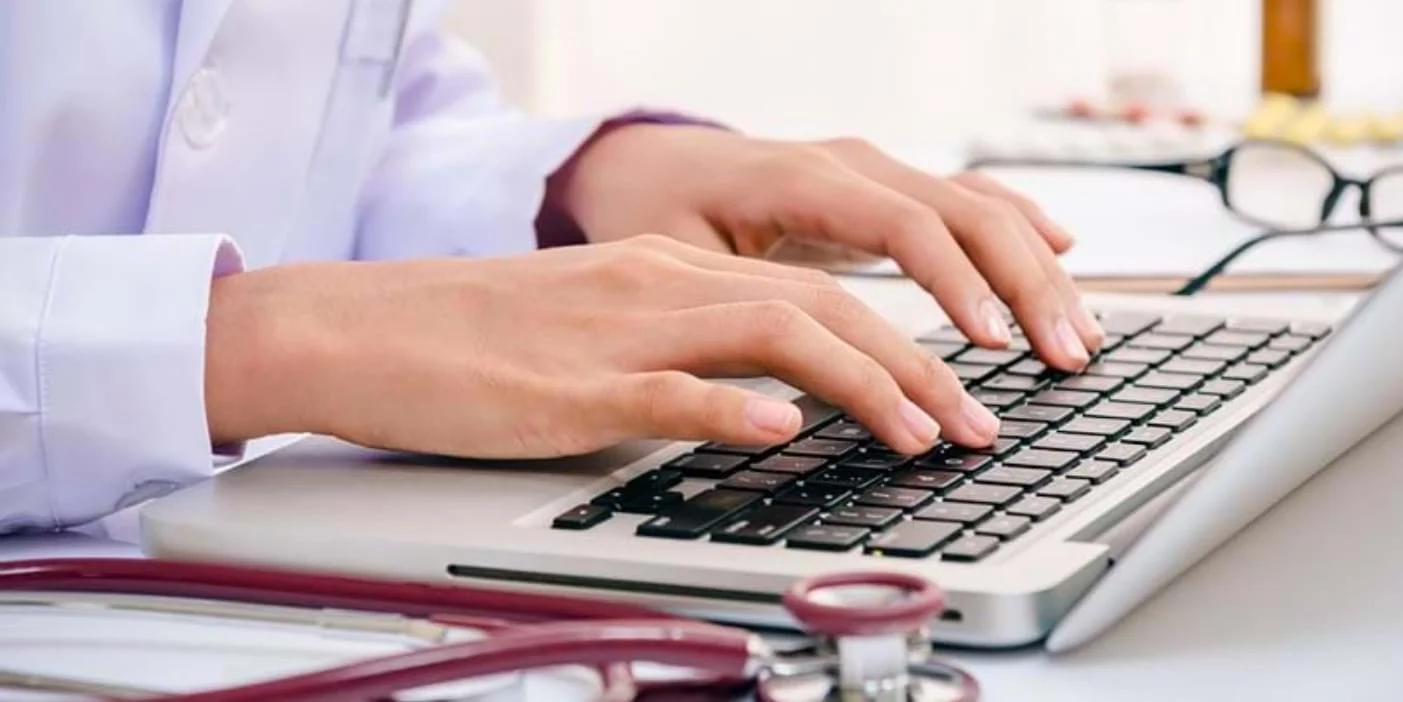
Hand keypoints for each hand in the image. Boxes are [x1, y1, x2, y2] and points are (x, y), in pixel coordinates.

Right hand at [205, 236, 998, 457]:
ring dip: (864, 385)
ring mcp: (617, 331)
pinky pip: (665, 388)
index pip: (816, 292)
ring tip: (923, 436)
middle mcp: (658, 286)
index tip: (960, 390)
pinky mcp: (568, 387)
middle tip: (977, 426)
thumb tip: (772, 400)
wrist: (361, 328)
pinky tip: (781, 431)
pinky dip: (732, 406)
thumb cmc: (476, 341)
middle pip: (820, 307)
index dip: (905, 339)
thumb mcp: (598, 334)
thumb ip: (686, 357)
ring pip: (770, 334)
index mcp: (669, 272)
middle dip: (919, 367)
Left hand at [554, 125, 1103, 370]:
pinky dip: (1019, 225)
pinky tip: (1062, 252)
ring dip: (1037, 267)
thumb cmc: (652, 213)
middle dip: (1025, 285)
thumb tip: (783, 400)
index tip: (994, 345)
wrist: (643, 162)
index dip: (957, 285)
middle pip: (967, 212)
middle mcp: (852, 166)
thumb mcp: (673, 262)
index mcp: (802, 181)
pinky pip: (967, 196)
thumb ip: (729, 314)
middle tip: (1064, 358)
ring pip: (980, 204)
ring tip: (1079, 335)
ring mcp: (874, 171)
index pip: (906, 227)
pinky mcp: (883, 188)